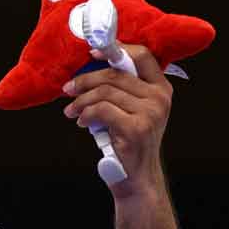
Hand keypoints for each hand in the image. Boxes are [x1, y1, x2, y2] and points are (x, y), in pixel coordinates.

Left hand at [61, 44, 171, 201]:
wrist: (137, 178)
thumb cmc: (128, 142)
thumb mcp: (132, 110)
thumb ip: (122, 89)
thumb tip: (90, 68)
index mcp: (161, 88)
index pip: (142, 55)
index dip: (115, 49)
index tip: (91, 54)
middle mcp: (160, 97)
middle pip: (115, 73)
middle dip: (85, 80)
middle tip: (67, 89)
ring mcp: (150, 112)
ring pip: (105, 91)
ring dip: (81, 101)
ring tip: (72, 111)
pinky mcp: (136, 128)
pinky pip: (101, 110)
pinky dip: (86, 114)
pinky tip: (82, 122)